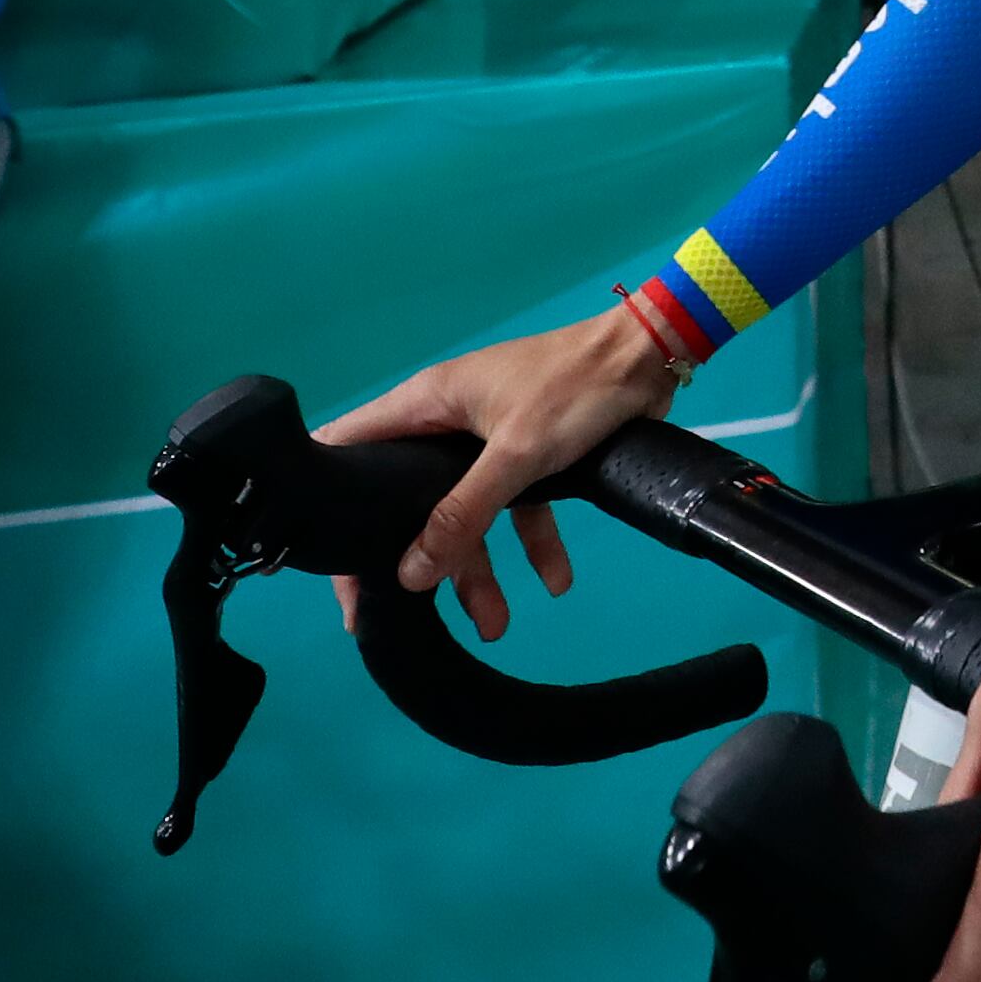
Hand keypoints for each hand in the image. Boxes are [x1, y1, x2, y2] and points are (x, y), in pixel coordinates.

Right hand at [316, 309, 678, 638]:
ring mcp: (486, 439)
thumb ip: (462, 513)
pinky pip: (516, 505)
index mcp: (424, 405)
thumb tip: (408, 573)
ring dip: (481, 567)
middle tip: (401, 617)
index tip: (329, 565)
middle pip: (407, 499)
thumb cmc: (574, 389)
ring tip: (495, 626)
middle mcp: (445, 421)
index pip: (348, 450)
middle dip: (413, 558)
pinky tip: (554, 582)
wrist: (652, 355)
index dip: (330, 504)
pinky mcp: (529, 452)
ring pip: (467, 512)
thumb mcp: (516, 455)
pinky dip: (533, 542)